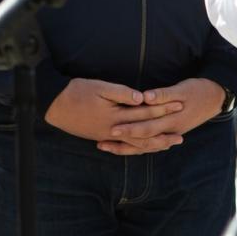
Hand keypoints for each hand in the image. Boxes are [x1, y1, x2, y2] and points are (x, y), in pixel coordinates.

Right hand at [45, 77, 182, 145]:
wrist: (54, 105)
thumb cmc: (76, 92)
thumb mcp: (99, 87)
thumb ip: (122, 93)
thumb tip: (143, 98)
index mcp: (116, 116)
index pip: (145, 112)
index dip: (163, 108)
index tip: (179, 104)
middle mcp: (114, 130)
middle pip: (144, 134)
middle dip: (163, 133)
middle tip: (182, 135)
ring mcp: (107, 136)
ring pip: (135, 144)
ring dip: (153, 145)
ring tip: (168, 145)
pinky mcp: (101, 137)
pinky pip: (124, 147)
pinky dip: (137, 148)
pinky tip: (144, 147)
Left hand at [96, 78, 226, 155]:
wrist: (215, 98)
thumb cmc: (197, 90)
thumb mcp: (182, 89)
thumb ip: (163, 94)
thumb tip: (146, 97)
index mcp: (171, 121)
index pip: (146, 128)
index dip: (129, 130)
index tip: (112, 130)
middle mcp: (170, 130)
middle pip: (142, 141)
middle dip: (122, 142)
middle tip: (102, 143)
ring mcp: (170, 133)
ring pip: (145, 145)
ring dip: (126, 147)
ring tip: (107, 147)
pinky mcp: (169, 131)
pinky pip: (150, 143)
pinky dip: (136, 145)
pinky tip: (124, 145)